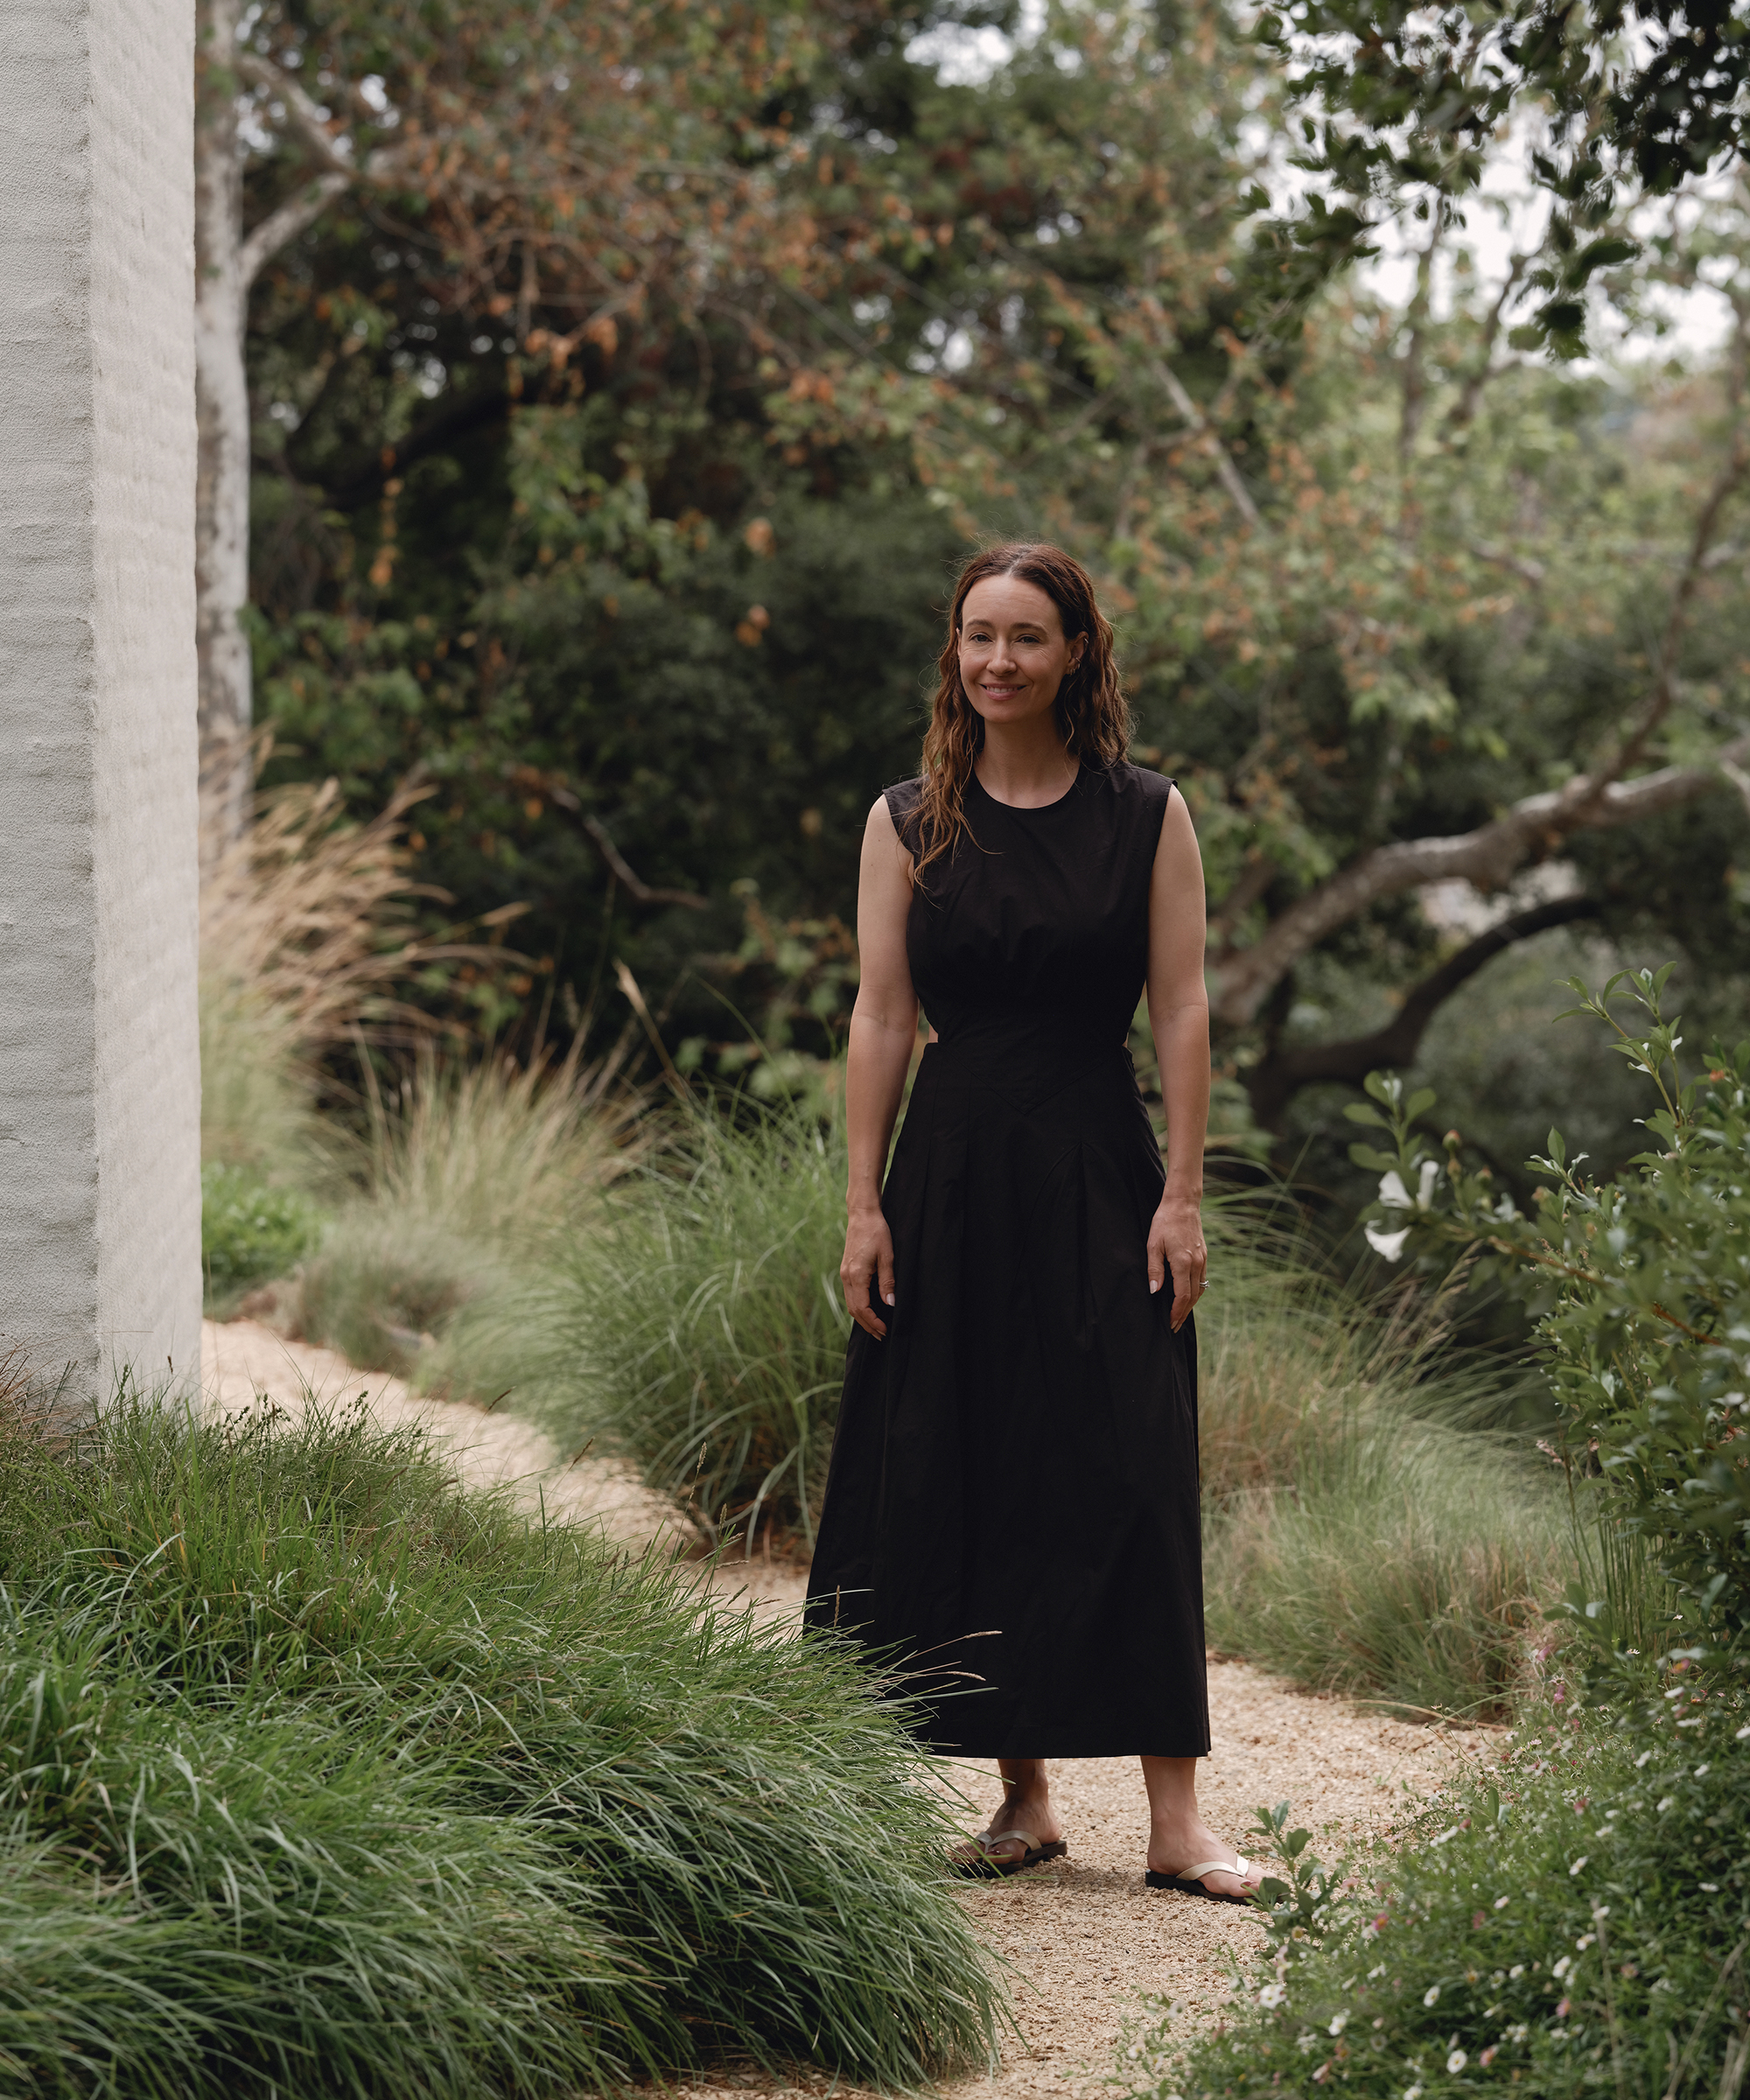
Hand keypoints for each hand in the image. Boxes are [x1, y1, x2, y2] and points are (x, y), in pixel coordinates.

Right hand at [841, 1204, 895, 1339]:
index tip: (885, 1330)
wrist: (862, 1215)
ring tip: (876, 1327)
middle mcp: (847, 1276)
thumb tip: (890, 1303)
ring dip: (862, 1317)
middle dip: (867, 1325)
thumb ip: (888, 1281)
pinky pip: (850, 1295)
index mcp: (856, 1275)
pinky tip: (868, 1310)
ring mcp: (844, 1274)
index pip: (862, 1308)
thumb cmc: (877, 1232)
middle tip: (882, 1335)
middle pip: (854, 1310)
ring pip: (850, 1303)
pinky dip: (858, 1306)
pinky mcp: (846, 1270)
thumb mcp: (887, 1256)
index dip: (873, 1322)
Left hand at [1146, 1193, 1205, 1333]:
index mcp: (1183, 1262)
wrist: (1183, 1204)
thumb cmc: (1164, 1222)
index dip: (1176, 1312)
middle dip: (1183, 1313)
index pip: (1182, 1295)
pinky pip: (1202, 1280)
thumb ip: (1154, 1269)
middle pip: (1193, 1297)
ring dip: (1190, 1305)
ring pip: (1200, 1290)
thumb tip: (1154, 1291)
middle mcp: (1196, 1263)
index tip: (1169, 1323)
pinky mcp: (1204, 1256)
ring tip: (1180, 1316)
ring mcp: (1202, 1260)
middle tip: (1174, 1327)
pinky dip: (1195, 1293)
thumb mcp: (1153, 1245)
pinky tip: (1188, 1297)